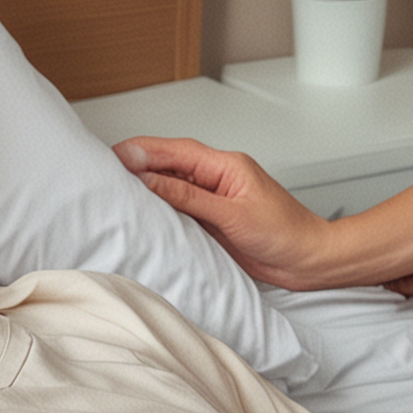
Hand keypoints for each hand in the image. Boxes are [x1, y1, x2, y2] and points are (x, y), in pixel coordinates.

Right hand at [113, 136, 345, 289]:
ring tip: (115, 194)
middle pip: (168, 164)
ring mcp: (212, 198)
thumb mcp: (232, 214)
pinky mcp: (211, 218)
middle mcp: (215, 177)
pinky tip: (144, 216)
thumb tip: (150, 179)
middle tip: (104, 174)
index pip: (174, 151)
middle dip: (136, 166)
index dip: (141, 151)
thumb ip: (188, 196)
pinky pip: (179, 208)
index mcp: (224, 164)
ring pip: (170, 186)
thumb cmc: (286, 233)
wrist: (308, 261)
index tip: (112, 157)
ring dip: (146, 189)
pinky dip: (160, 210)